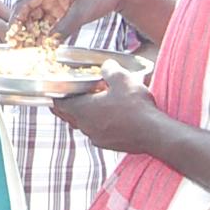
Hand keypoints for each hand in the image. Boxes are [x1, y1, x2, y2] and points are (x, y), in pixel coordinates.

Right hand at [10, 0, 113, 40]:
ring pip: (37, 17)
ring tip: (33, 49)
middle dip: (24, 28)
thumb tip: (47, 46)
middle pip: (28, 10)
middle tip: (21, 46)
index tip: (12, 36)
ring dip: (35, 32)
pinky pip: (48, 20)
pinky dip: (46, 31)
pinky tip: (45, 44)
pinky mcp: (62, 6)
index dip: (15, 20)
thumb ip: (63, 29)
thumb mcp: (80, 13)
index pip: (23, 2)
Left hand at [52, 61, 169, 154]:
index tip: (55, 92)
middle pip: (70, 116)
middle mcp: (86, 126)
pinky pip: (97, 132)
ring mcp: (97, 137)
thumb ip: (109, 69)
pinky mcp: (108, 144)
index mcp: (83, 110)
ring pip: (84, 125)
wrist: (153, 133)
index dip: (56, 97)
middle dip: (68, 107)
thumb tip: (106, 65)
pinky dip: (98, 124)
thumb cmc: (135, 107)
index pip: (60, 105)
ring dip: (85, 115)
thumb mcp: (122, 79)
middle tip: (69, 98)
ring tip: (91, 105)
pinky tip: (108, 117)